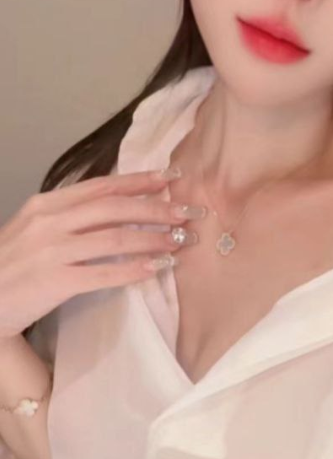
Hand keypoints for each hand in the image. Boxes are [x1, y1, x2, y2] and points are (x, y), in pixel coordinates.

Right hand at [0, 169, 198, 339]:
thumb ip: (68, 216)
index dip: (139, 181)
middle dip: (156, 208)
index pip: (101, 186)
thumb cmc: (10, 266)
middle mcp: (49, 222)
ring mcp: (52, 251)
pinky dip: (133, 270)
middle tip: (188, 212)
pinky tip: (156, 268)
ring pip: (115, 239)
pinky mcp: (55, 281)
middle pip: (114, 208)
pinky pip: (103, 273)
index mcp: (46, 204)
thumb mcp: (33, 229)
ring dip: (153, 239)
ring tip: (180, 241)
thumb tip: (116, 207)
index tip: (171, 177)